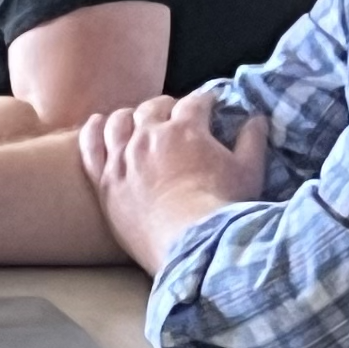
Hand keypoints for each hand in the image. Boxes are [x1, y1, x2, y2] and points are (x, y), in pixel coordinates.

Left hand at [79, 88, 268, 259]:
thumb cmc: (222, 210)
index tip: (210, 103)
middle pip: (153, 108)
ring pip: (119, 122)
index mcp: (186, 130)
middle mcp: (150, 137)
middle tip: (174, 115)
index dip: (205, 100)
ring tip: (136, 119)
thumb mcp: (249, 172)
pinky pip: (91, 148)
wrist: (191, 246)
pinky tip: (96, 124)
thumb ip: (252, 141)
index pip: (195, 102)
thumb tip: (257, 119)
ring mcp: (124, 159)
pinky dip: (93, 132)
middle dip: (167, 107)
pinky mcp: (106, 183)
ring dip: (130, 116)